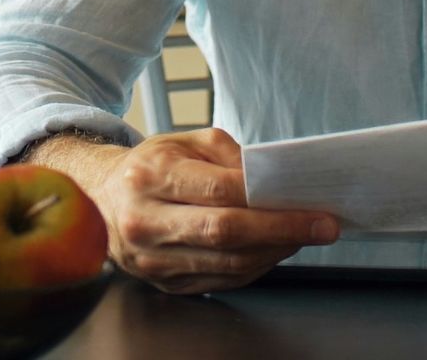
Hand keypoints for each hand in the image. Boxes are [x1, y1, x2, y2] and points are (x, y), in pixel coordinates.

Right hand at [89, 128, 339, 293]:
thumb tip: (271, 178)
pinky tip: (273, 249)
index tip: (310, 203)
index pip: (218, 191)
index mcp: (150, 177)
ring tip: (303, 235)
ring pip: (226, 263)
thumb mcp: (184, 141)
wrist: (103, 200)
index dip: (268, 200)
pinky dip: (254, 267)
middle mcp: (145, 221)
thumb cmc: (152, 167)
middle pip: (224, 232)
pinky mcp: (162, 283)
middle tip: (323, 227)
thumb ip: (228, 154)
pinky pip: (219, 280)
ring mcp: (152, 259)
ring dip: (274, 251)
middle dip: (281, 230)